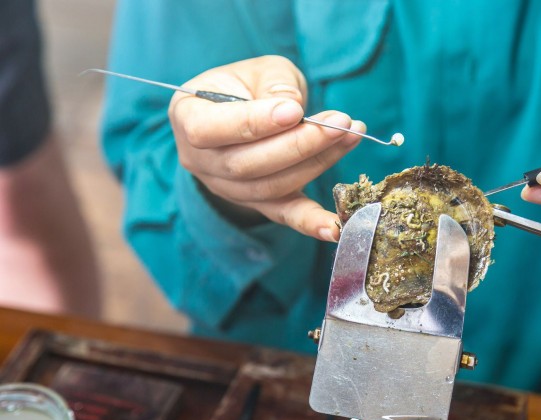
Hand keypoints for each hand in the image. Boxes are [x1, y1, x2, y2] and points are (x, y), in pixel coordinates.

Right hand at [169, 55, 364, 241]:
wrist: (246, 112)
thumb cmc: (249, 85)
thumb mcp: (260, 70)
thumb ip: (275, 83)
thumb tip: (293, 106)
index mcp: (188, 117)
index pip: (211, 129)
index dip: (254, 123)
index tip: (295, 110)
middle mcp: (200, 160)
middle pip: (248, 163)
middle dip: (300, 144)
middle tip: (339, 123)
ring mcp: (227, 188)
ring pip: (272, 186)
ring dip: (317, 163)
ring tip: (350, 136)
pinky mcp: (258, 204)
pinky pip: (284, 216)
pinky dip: (311, 223)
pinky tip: (335, 228)